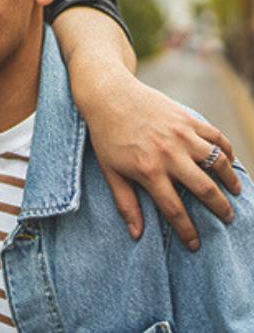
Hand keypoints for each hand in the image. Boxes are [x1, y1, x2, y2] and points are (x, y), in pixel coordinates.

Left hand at [86, 72, 240, 250]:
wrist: (109, 95)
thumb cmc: (106, 136)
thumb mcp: (110, 171)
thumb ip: (125, 203)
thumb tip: (136, 234)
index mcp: (149, 171)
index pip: (174, 210)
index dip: (187, 231)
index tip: (195, 244)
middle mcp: (169, 155)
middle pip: (205, 189)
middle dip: (220, 209)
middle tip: (227, 218)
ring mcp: (181, 135)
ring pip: (217, 162)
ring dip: (230, 180)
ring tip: (234, 192)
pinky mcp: (188, 119)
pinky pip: (216, 137)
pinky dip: (227, 150)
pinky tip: (229, 161)